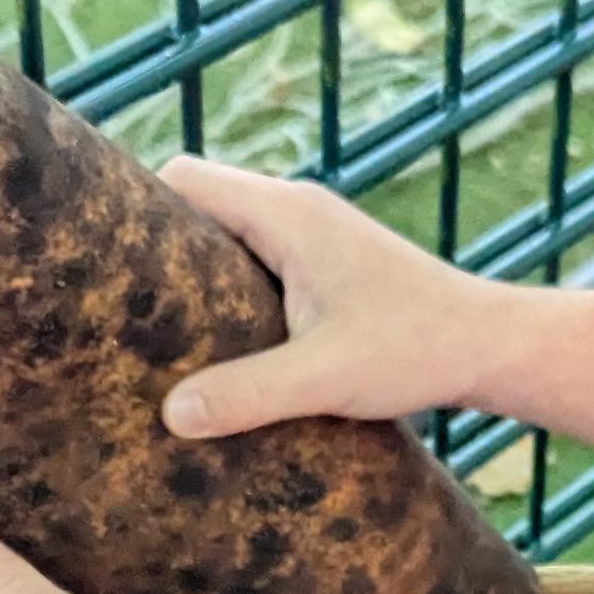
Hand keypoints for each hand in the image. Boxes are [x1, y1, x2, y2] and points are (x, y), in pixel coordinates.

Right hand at [154, 153, 529, 440]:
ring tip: (157, 335)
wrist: (492, 348)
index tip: (100, 262)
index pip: (182, 178)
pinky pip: (257, 265)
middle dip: (156, 252)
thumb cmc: (417, 349)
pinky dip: (231, 295)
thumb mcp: (324, 377)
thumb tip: (170, 415)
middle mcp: (296, 212)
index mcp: (285, 214)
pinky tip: (219, 350)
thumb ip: (246, 393)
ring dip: (195, 279)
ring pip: (228, 240)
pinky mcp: (329, 269)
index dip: (133, 211)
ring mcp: (314, 238)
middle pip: (197, 208)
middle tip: (117, 309)